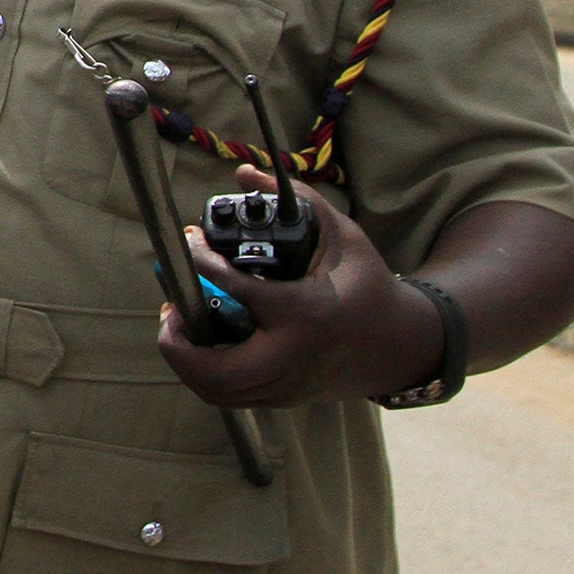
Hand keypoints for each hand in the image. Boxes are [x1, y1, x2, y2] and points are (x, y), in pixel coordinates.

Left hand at [158, 165, 441, 407]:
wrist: (401, 344)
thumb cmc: (368, 283)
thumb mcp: (341, 235)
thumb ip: (295, 200)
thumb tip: (243, 174)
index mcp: (305, 312)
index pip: (236, 289)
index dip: (201, 263)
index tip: (190, 243)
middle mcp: (293, 356)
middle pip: (216, 369)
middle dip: (178, 341)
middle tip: (171, 308)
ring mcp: (288, 384)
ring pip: (218, 391)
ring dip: (186, 360)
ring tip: (180, 324)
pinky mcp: (284, 398)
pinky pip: (231, 397)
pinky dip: (205, 373)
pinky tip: (202, 343)